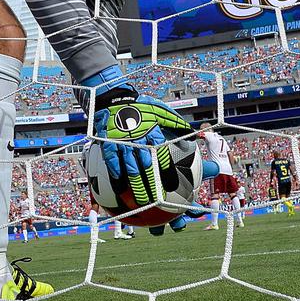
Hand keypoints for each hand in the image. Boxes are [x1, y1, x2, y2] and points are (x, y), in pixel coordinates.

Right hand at [90, 83, 191, 205]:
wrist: (114, 98)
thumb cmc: (140, 106)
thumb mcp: (160, 110)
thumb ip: (175, 123)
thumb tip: (192, 133)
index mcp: (152, 132)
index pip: (162, 156)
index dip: (167, 172)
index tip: (172, 186)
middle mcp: (138, 139)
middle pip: (146, 166)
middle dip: (151, 185)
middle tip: (156, 201)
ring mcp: (121, 143)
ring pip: (129, 168)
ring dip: (134, 186)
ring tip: (138, 202)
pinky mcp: (107, 144)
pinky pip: (111, 163)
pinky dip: (115, 176)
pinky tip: (119, 189)